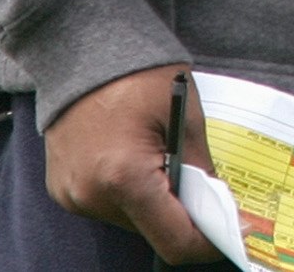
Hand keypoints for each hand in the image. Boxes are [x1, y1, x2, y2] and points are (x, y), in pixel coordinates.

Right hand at [42, 65, 215, 262]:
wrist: (83, 50)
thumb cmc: (140, 75)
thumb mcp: (187, 117)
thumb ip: (200, 169)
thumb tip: (218, 206)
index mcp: (125, 179)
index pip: (173, 240)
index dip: (207, 242)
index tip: (232, 233)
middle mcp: (91, 196)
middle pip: (150, 231)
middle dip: (182, 216)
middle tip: (206, 190)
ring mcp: (71, 195)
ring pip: (129, 220)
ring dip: (154, 203)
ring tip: (167, 162)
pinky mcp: (62, 188)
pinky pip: (105, 205)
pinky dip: (128, 193)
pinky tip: (138, 158)